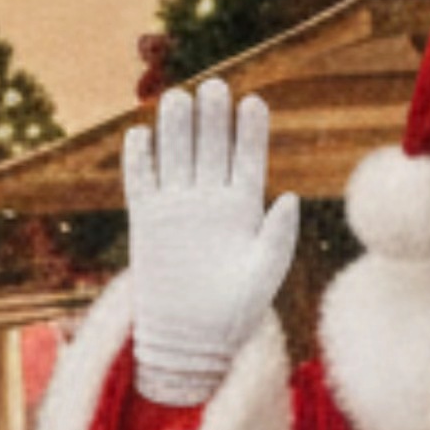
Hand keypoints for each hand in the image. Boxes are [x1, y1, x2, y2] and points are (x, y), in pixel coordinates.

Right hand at [120, 76, 302, 404]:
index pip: (247, 160)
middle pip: (210, 149)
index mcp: (243, 209)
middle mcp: (209, 202)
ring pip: (175, 157)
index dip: (250, 132)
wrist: (191, 343)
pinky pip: (140, 183)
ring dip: (176, 129)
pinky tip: (139, 134)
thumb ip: (278, 237)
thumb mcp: (265, 275)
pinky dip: (138, 160)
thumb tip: (290, 198)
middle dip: (212, 119)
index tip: (254, 102)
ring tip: (178, 97)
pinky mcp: (145, 223)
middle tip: (214, 87)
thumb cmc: (235, 315)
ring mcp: (176, 210)